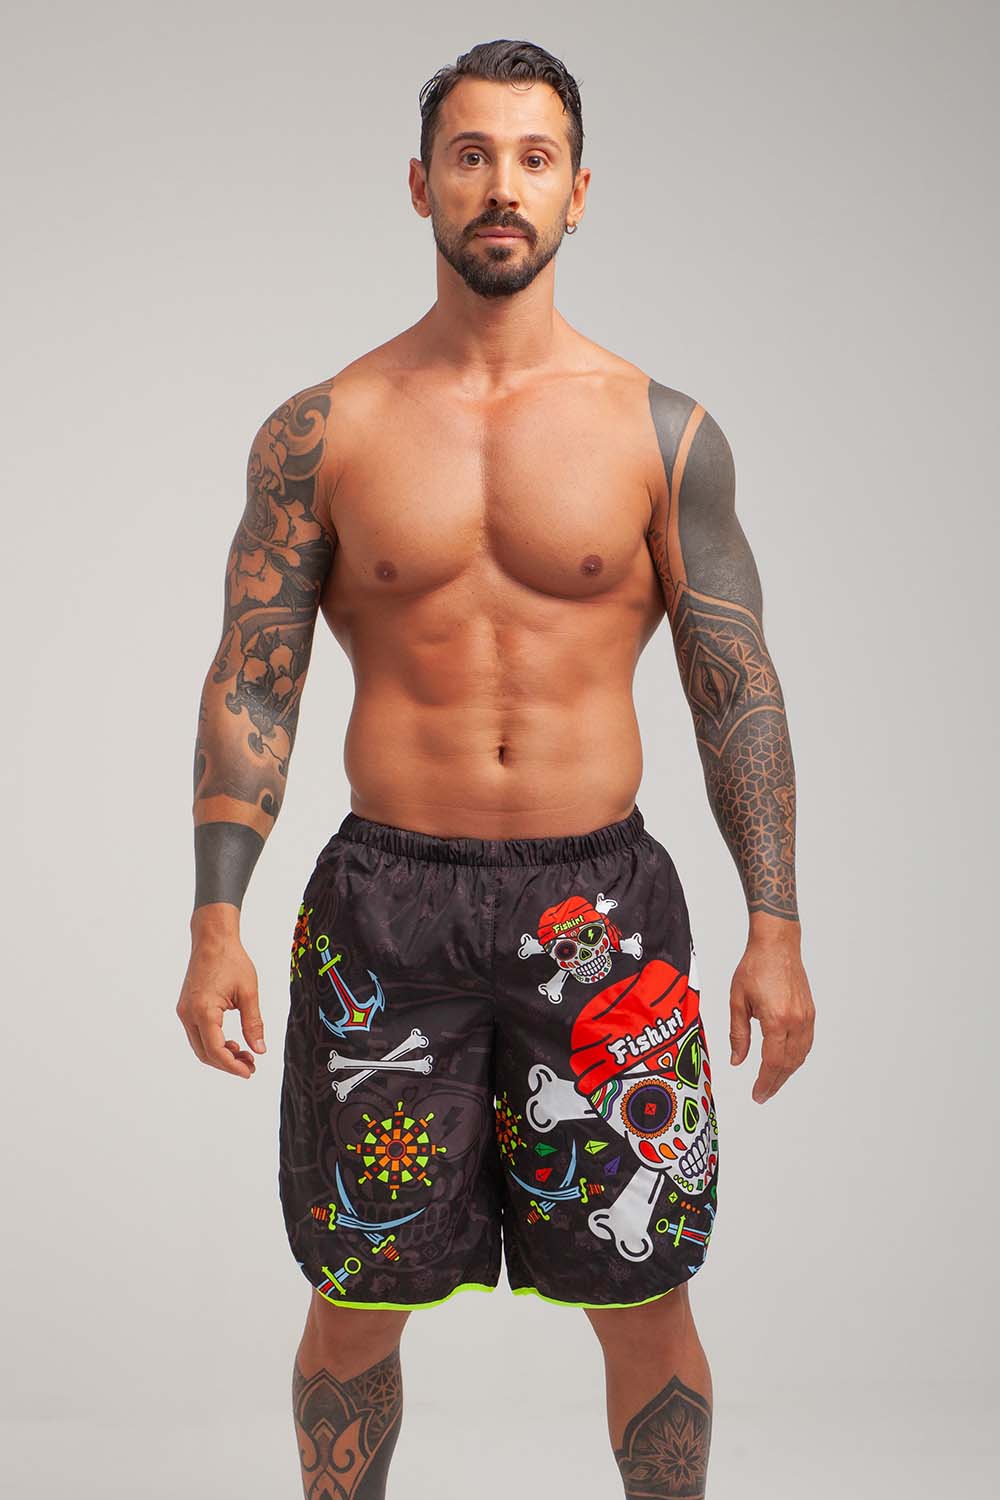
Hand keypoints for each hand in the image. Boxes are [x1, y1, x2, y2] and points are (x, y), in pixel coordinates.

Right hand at [177, 916, 265, 1078]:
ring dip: (220, 1055)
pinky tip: (231, 1042)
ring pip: (200, 1046)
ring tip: (244, 1054)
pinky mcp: (186, 1008)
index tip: (249, 1072)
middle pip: (205, 1053)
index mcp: (203, 1010)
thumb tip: (259, 1050)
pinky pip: (197, 1034)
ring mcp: (184, 1011)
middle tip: (250, 1066)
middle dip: (227, 1063)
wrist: (213, 939)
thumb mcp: (249, 993)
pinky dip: (213, 1042)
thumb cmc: (232, 960)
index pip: (216, 1050)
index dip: (232, 1066)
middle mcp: (188, 1014)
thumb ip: (254, 1023)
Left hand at [729, 916, 814, 1102]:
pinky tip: (785, 1062)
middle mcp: (796, 1021)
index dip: (765, 1082)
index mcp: (776, 1019)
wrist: (777, 945)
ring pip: (801, 1055)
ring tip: (772, 1082)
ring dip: (787, 1072)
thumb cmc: (755, 967)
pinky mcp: (810, 1012)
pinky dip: (796, 1057)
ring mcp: (806, 1017)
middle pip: (789, 1063)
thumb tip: (737, 1061)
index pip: (772, 1062)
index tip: (758, 1095)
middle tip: (763, 1095)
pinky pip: (806, 1043)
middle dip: (776, 1082)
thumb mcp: (737, 1001)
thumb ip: (738, 1034)